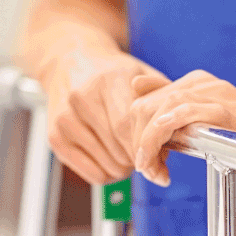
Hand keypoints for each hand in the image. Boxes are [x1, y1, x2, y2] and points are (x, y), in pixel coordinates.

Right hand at [42, 46, 168, 184]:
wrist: (70, 60)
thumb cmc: (110, 72)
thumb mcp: (141, 74)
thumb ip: (162, 101)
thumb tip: (180, 134)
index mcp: (108, 79)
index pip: (129, 126)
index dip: (148, 147)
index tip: (161, 158)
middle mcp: (82, 98)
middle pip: (120, 148)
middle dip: (141, 159)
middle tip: (149, 156)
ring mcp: (65, 119)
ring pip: (109, 165)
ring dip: (127, 167)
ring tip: (129, 153)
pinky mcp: (55, 138)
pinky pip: (93, 174)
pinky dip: (109, 174)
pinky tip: (113, 159)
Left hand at [126, 70, 235, 186]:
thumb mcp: (210, 124)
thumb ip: (177, 111)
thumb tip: (139, 87)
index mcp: (198, 83)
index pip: (146, 100)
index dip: (139, 133)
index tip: (149, 161)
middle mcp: (203, 83)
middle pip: (145, 106)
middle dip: (138, 141)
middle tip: (149, 170)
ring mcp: (214, 95)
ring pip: (157, 111)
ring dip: (146, 144)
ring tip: (152, 170)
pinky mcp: (223, 111)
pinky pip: (178, 116)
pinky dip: (160, 139)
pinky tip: (163, 161)